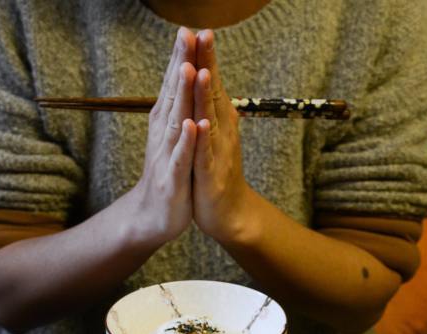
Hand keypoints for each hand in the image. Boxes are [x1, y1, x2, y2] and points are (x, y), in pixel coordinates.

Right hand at [127, 27, 197, 247]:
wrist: (153, 217)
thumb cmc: (169, 174)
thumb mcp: (173, 138)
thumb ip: (175, 109)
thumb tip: (179, 78)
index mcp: (167, 123)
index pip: (173, 85)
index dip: (180, 57)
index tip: (187, 28)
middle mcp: (165, 134)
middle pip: (173, 94)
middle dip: (180, 64)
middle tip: (185, 33)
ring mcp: (168, 156)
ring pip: (177, 121)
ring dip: (181, 95)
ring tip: (188, 68)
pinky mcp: (175, 179)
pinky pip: (183, 158)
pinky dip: (188, 142)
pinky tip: (193, 125)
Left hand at [192, 29, 255, 243]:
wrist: (227, 212)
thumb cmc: (216, 170)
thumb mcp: (212, 133)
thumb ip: (209, 106)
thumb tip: (207, 76)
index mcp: (217, 118)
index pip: (210, 81)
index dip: (205, 56)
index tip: (199, 29)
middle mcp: (221, 129)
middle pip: (213, 91)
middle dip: (207, 64)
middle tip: (204, 34)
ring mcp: (217, 151)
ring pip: (210, 118)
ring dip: (207, 96)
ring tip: (202, 71)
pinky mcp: (210, 174)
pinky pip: (206, 154)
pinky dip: (204, 139)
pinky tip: (201, 125)